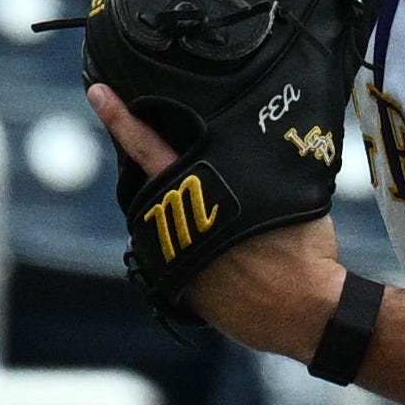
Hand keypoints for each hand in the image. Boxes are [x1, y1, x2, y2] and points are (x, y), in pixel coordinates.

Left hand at [86, 84, 346, 354]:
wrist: (307, 311)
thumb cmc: (305, 251)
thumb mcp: (283, 194)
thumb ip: (250, 176)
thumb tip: (240, 161)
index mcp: (204, 189)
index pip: (150, 148)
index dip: (121, 120)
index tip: (97, 93)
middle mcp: (180, 220)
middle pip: (151, 188)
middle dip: (165, 182)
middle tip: (191, 183)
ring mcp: (174, 255)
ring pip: (159, 225)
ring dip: (183, 222)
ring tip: (227, 237)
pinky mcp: (178, 287)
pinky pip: (173, 259)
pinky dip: (193, 255)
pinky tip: (227, 265)